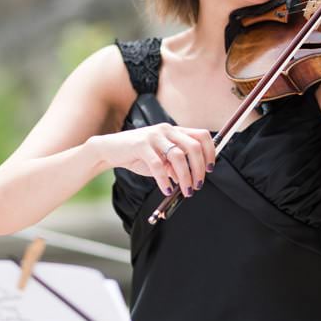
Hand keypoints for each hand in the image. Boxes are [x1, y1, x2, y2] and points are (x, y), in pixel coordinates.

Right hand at [94, 123, 215, 196]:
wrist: (110, 150)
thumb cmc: (137, 155)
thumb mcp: (161, 159)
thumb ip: (175, 166)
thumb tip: (191, 179)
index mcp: (174, 131)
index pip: (202, 136)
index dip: (210, 153)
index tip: (210, 170)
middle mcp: (166, 130)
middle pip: (194, 146)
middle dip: (199, 169)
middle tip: (198, 185)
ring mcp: (153, 136)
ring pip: (178, 156)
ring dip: (185, 177)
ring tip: (185, 191)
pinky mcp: (140, 145)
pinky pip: (158, 165)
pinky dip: (164, 180)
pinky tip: (166, 190)